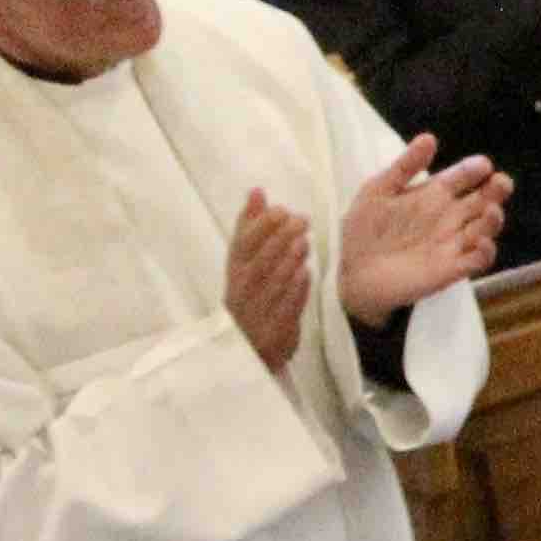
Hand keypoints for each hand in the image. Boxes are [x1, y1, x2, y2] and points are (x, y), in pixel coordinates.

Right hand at [225, 187, 312, 375]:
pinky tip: (305, 274)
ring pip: (270, 284)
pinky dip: (294, 290)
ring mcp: (256, 312)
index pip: (241, 247)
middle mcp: (241, 292)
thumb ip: (252, 228)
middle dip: (278, 239)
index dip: (260, 227)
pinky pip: (284, 308)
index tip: (281, 210)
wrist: (254, 348)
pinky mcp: (273, 330)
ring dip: (288, 261)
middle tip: (302, 220)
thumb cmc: (253, 294)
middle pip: (257, 263)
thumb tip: (257, 191)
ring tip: (304, 242)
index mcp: (234, 274)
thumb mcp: (248, 262)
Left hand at [336, 134, 510, 324]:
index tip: (482, 165)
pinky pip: (479, 260)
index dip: (474, 169)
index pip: (463, 177)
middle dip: (497, 189)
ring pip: (487, 227)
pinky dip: (486, 251)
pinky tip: (480, 243)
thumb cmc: (364, 231)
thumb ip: (404, 167)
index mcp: (433, 195)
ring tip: (490, 211)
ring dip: (494, 219)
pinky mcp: (453, 268)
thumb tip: (430, 137)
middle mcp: (450, 216)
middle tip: (500, 183)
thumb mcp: (377, 191)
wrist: (354, 274)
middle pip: (484, 199)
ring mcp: (453, 242)